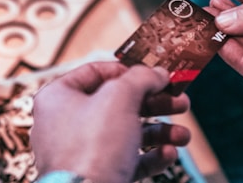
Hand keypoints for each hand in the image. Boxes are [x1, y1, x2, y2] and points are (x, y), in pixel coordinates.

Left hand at [31, 61, 190, 182]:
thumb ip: (142, 77)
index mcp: (60, 97)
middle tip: (178, 99)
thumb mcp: (120, 97)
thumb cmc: (91, 147)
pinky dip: (151, 155)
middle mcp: (67, 122)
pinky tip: (169, 153)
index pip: (95, 71)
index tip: (151, 73)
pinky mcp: (97, 174)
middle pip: (119, 102)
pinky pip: (128, 158)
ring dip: (160, 130)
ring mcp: (82, 151)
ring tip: (182, 134)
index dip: (127, 69)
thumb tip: (158, 73)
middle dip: (154, 101)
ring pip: (128, 131)